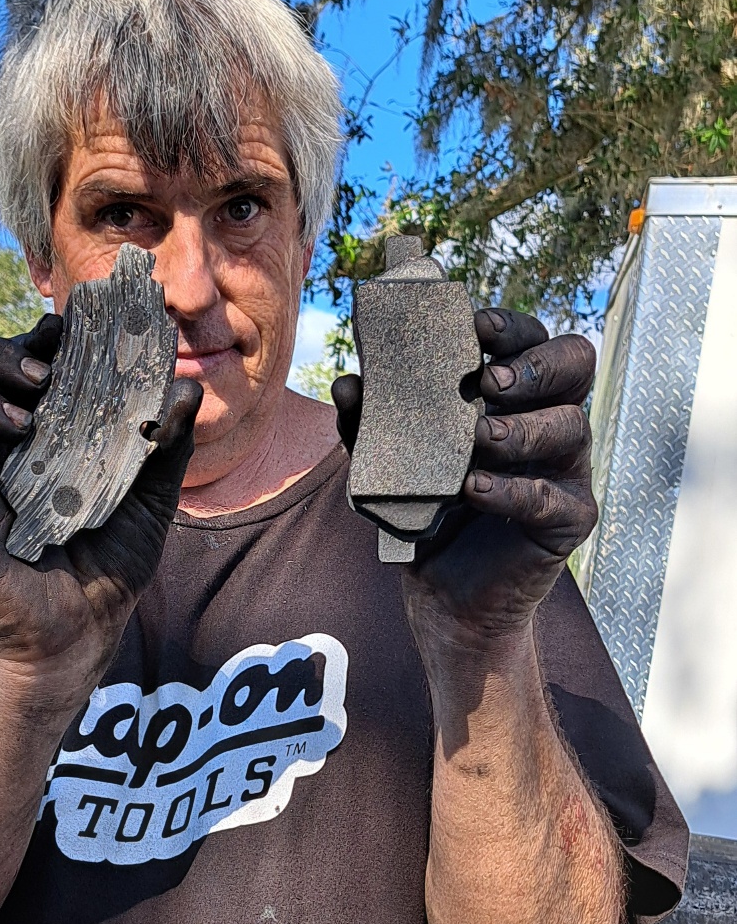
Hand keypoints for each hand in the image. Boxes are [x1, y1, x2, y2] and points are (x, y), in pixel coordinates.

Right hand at [0, 315, 201, 709]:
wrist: (85, 633)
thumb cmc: (112, 561)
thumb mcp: (152, 498)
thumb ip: (167, 444)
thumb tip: (184, 389)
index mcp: (37, 427)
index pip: (12, 359)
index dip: (29, 337)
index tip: (62, 333)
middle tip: (41, 379)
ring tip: (20, 424)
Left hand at [332, 309, 596, 644]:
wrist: (445, 598)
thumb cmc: (425, 512)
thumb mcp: (390, 462)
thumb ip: (370, 423)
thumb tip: (348, 385)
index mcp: (513, 395)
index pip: (531, 339)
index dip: (512, 326)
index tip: (476, 326)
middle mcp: (548, 421)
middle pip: (575, 363)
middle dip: (535, 363)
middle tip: (488, 382)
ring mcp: (564, 469)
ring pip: (572, 425)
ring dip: (523, 428)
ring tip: (479, 439)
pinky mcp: (569, 518)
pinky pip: (553, 496)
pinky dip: (512, 490)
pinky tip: (475, 490)